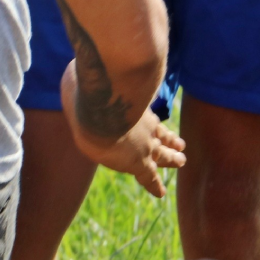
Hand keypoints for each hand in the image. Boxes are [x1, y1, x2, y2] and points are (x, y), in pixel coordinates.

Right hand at [61, 67, 184, 197]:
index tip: (160, 126)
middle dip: (169, 140)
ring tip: (181, 161)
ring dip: (171, 158)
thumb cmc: (90, 85)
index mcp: (134, 106)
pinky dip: (154, 184)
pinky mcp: (138, 162)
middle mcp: (143, 124)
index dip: (151, 122)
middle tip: (181, 145)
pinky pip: (149, 176)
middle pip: (160, 134)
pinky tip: (160, 193)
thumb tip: (78, 66)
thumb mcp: (88, 73)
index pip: (145, 117)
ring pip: (162, 154)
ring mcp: (144, 142)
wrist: (101, 105)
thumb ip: (88, 73)